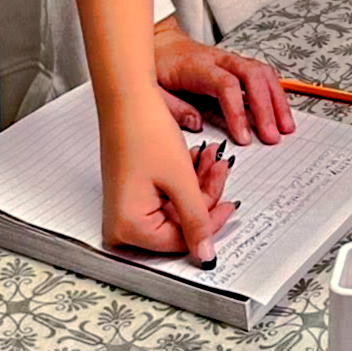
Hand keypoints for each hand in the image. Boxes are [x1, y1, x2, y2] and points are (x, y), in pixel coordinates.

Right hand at [97, 84, 237, 261]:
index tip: (230, 204)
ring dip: (197, 182)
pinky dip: (183, 178)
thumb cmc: (143, 129)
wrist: (126, 95)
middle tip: (220, 168)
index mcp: (128, 227)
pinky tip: (196, 157)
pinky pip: (165, 195)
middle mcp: (121, 223)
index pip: (182, 240)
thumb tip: (205, 255)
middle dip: (205, 193)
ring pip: (176, 207)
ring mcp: (125, 208)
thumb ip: (197, 221)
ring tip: (210, 157)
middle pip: (179, 223)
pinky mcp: (130, 193)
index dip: (211, 220)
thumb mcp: (181, 181)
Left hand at [153, 15, 294, 145]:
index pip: (225, 85)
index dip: (237, 112)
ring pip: (263, 73)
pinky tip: (281, 113)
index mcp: (196, 66)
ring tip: (286, 128)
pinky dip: (275, 94)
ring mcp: (231, 60)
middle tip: (272, 137)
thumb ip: (173, 108)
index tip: (243, 138)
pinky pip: (263, 75)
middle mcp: (219, 60)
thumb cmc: (156, 66)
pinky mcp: (237, 65)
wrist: (159, 41)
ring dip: (277, 100)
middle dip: (266, 108)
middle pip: (252, 76)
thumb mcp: (153, 89)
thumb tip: (197, 123)